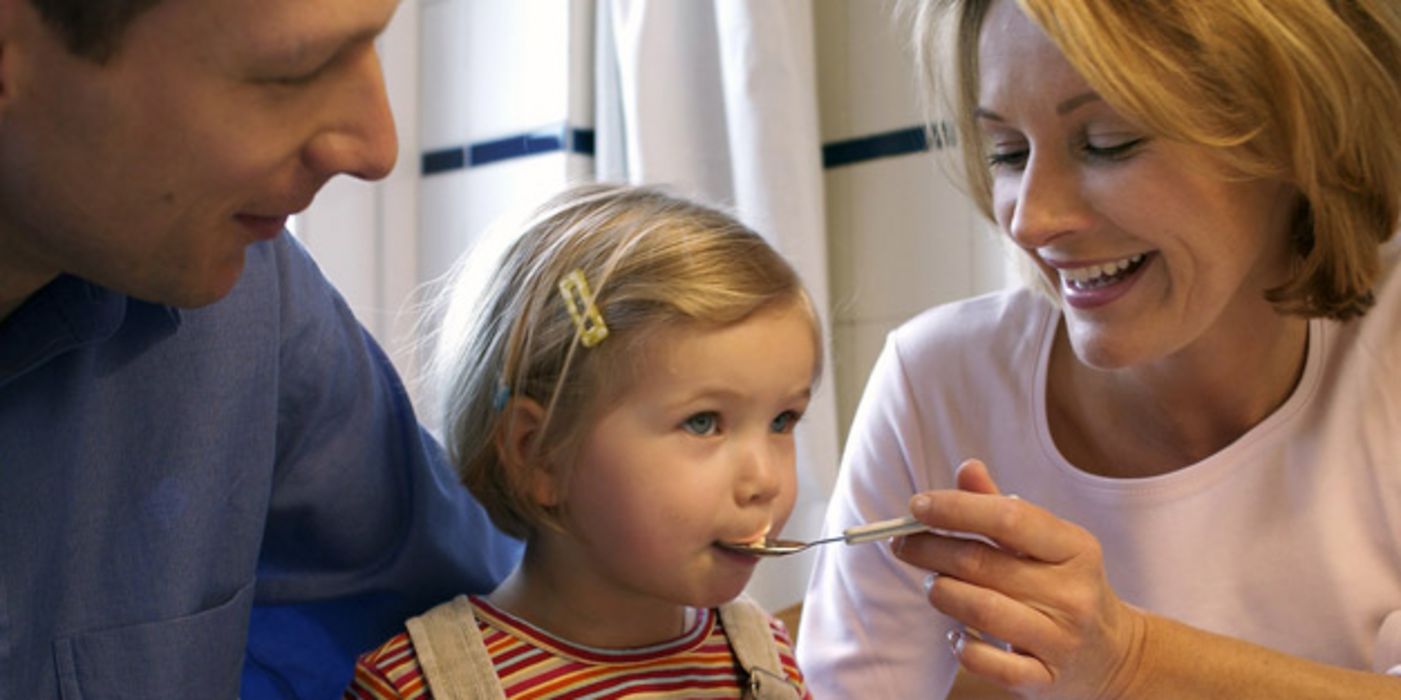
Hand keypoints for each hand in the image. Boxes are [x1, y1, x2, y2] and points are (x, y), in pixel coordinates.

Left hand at [894, 459, 1146, 698]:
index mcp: (1075, 548)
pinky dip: (961, 646)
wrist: (1114, 656)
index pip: (1008, 518)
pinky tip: (956, 634)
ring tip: (934, 586)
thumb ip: (1002, 508)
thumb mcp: (1047, 544)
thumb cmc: (1066, 587)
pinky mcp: (1045, 680)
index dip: (956, 508)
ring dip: (942, 593)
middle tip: (903, 544)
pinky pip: (987, 663)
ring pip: (980, 609)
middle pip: (982, 563)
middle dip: (930, 550)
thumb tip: (967, 469)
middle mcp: (1072, 593)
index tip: (916, 506)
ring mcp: (1061, 639)